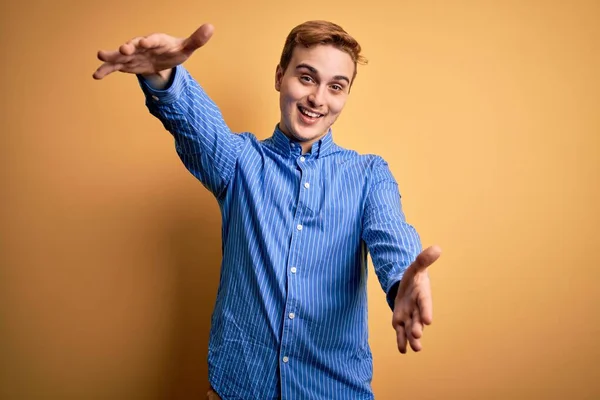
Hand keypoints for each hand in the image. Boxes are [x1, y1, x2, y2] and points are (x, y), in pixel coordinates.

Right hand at [92, 23, 213, 79]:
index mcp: (157, 40)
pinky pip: (115, 67)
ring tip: (100, 56)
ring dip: (111, 55)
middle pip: (134, 44)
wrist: (163, 58)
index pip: (154, 40)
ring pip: (120, 54)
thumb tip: (211, 27)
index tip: (146, 42)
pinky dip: (106, 70)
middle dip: (129, 46)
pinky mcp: (126, 64)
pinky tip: (96, 75)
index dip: (150, 41)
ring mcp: (133, 55)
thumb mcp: (186, 47)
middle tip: (123, 48)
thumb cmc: (175, 50)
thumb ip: (197, 39)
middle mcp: (142, 45)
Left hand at [392, 245, 441, 353]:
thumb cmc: (413, 276)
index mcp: (422, 294)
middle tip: (417, 335)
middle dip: (417, 327)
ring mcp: (409, 316)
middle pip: (417, 319)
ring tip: (414, 348)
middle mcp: (417, 308)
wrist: (408, 286)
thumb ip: (424, 259)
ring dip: (411, 338)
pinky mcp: (400, 320)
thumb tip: (437, 248)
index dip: (426, 310)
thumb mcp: (416, 266)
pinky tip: (402, 350)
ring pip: (410, 328)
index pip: (424, 303)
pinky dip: (401, 341)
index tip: (428, 320)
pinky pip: (400, 332)